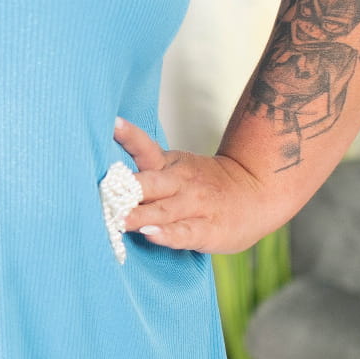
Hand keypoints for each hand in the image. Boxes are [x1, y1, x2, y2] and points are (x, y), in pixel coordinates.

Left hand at [112, 117, 291, 255]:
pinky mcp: (207, 230)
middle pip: (148, 183)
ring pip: (163, 210)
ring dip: (139, 214)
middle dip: (124, 190)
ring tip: (119, 218)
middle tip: (101, 194)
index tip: (112, 124)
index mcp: (169, 166)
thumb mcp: (176, 167)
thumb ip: (145, 171)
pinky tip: (151, 234)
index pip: (146, 148)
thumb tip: (103, 178)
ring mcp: (195, 206)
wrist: (258, 191)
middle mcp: (180, 183)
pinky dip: (167, 234)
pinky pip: (184, 233)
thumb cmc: (205, 184)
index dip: (129, 137)